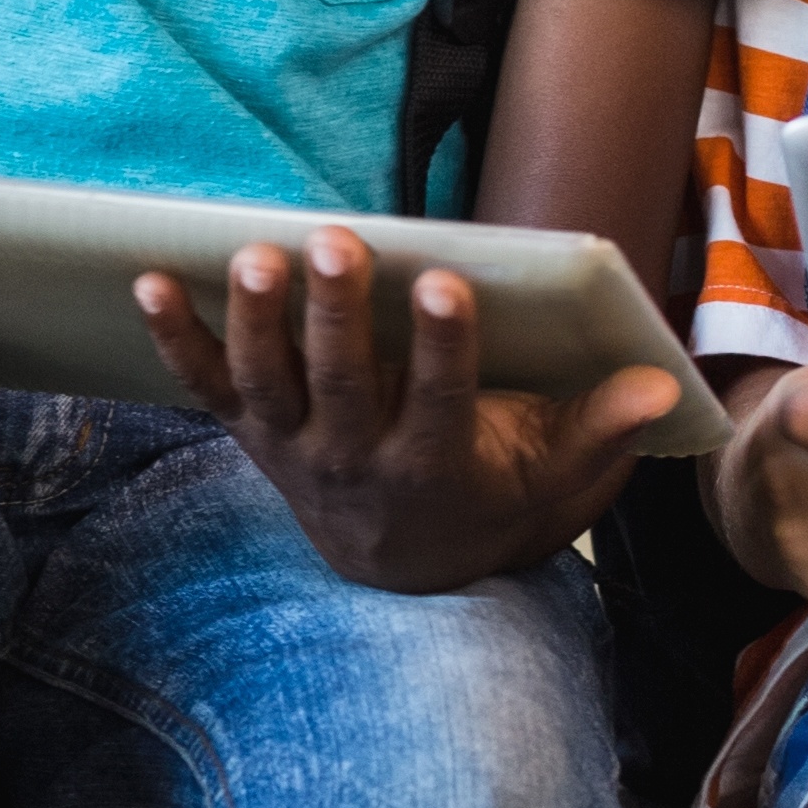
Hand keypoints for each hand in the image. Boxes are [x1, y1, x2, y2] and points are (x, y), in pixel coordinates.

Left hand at [132, 227, 678, 595]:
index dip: (440, 345)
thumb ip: (598, 431)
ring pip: (267, 381)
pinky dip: (173, 338)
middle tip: (334, 243)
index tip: (442, 283)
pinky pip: (203, 386)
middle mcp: (351, 460)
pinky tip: (147, 280)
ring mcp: (291, 447)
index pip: (438, 402)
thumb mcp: (549, 479)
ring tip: (254, 254)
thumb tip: (659, 386)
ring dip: (254, 318)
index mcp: (432, 466)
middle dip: (336, 313)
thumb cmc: (486, 498)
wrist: (397, 565)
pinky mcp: (248, 432)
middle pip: (340, 383)